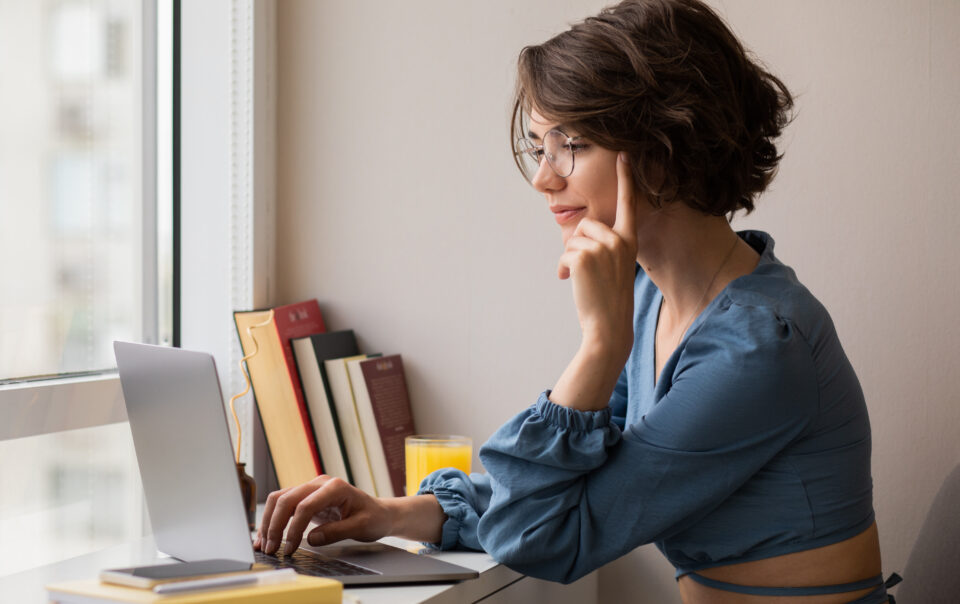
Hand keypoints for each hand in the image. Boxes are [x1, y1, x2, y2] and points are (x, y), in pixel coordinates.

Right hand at [254, 476, 390, 554]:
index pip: (305, 505)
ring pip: (280, 500)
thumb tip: (311, 539)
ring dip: (269, 522)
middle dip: (274, 525)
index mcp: (335, 487)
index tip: (290, 548)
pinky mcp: (306, 498)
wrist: (379, 513)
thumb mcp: (361, 527)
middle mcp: (320, 484)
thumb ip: (336, 532)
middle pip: (287, 499)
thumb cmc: (373, 518)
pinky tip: (267, 536)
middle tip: (271, 549)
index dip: (294, 528)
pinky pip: (284, 505)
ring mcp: (311, 489)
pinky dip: (273, 520)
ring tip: (264, 545)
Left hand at [557, 152, 637, 354]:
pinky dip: (562, 267)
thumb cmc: (610, 298)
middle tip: (585, 270)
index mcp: (630, 240)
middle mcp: (619, 240)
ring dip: (570, 258)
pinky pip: (564, 252)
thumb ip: (605, 246)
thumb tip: (578, 235)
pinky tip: (570, 281)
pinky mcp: (584, 257)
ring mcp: (603, 248)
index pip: (628, 203)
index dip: (625, 178)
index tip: (623, 154)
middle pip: (586, 223)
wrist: (609, 326)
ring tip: (581, 279)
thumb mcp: (615, 266)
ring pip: (573, 238)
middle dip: (578, 244)